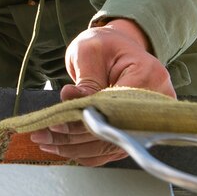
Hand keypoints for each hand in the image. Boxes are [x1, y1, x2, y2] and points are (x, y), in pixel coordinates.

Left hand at [28, 18, 175, 166]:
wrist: (117, 47)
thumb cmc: (105, 45)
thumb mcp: (90, 51)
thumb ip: (85, 78)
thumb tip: (72, 99)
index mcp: (148, 76)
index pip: (115, 108)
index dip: (84, 119)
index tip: (55, 123)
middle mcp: (155, 102)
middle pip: (113, 131)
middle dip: (73, 137)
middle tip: (42, 135)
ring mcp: (147, 120)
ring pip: (110, 144)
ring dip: (75, 148)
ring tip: (45, 142)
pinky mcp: (134, 130)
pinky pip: (110, 147)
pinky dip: (84, 150)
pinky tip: (61, 147)